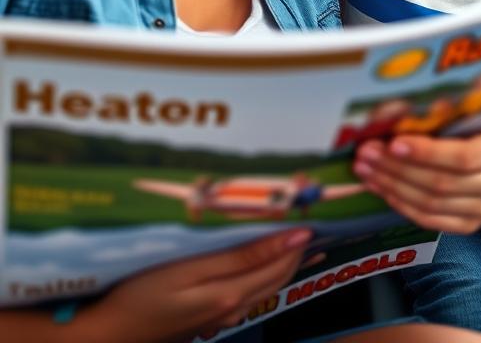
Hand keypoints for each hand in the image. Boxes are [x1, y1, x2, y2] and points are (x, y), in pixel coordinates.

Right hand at [77, 229, 311, 342]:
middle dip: (297, 250)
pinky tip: (262, 262)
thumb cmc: (141, 294)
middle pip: (279, 276)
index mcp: (231, 294)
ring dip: (284, 262)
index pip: (281, 262)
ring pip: (266, 287)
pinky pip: (248, 295)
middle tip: (310, 219)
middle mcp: (233, 310)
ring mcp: (220, 319)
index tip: (312, 212)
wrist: (106, 334)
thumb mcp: (190, 269)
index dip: (299, 238)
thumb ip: (243, 256)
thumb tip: (293, 238)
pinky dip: (264, 275)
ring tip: (295, 236)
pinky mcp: (208, 320)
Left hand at [353, 112, 480, 232]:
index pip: (462, 157)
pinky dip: (403, 205)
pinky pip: (431, 220)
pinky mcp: (473, 225)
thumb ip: (447, 113)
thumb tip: (396, 111)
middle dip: (398, 169)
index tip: (392, 143)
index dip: (425, 153)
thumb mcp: (474, 109)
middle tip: (366, 155)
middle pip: (442, 183)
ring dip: (393, 188)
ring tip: (366, 171)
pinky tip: (383, 189)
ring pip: (432, 204)